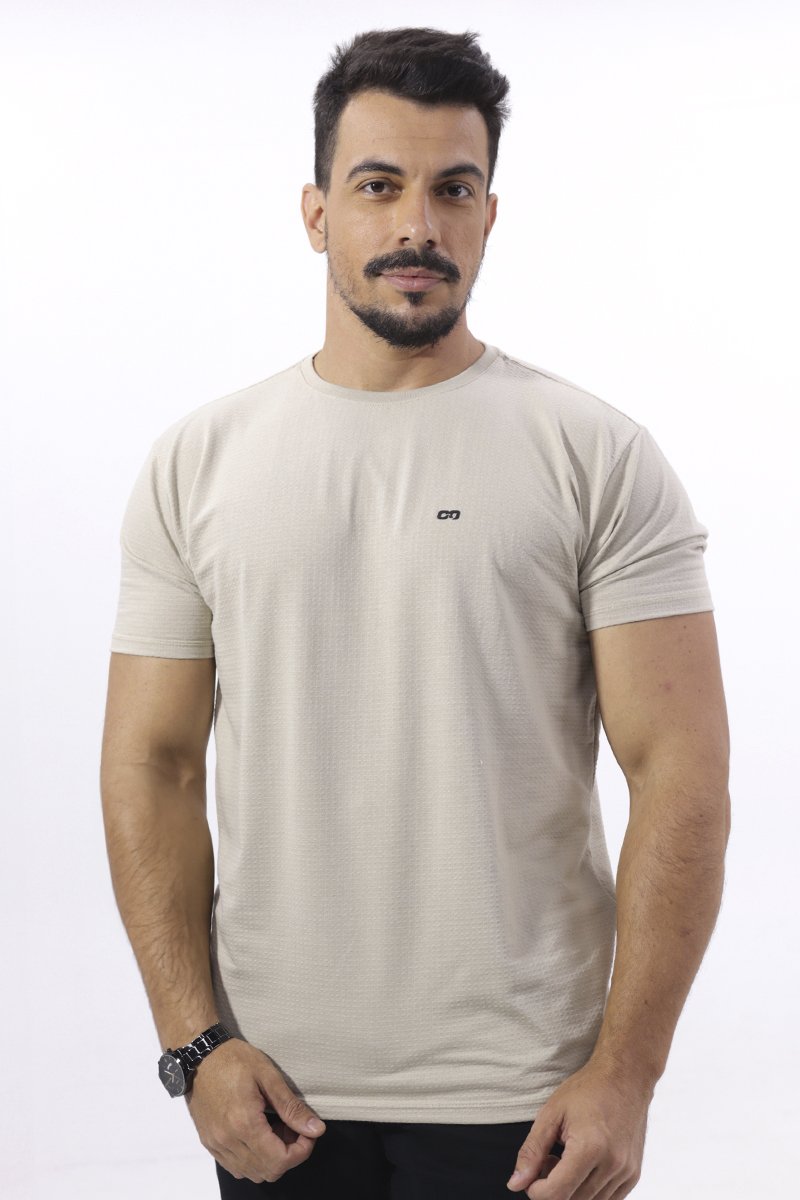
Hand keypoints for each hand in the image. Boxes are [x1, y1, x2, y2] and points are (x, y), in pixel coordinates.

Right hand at [185, 1038, 326, 1183]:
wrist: (199, 1055)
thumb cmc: (234, 1059)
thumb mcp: (268, 1076)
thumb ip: (291, 1107)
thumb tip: (316, 1129)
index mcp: (244, 1123)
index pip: (280, 1160)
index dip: (301, 1151)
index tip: (308, 1132)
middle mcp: (227, 1140)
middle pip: (267, 1172)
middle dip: (288, 1155)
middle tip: (293, 1128)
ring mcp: (216, 1144)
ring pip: (251, 1172)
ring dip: (270, 1158)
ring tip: (275, 1129)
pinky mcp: (209, 1143)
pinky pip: (235, 1166)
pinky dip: (252, 1159)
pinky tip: (258, 1134)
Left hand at [506, 1056, 651, 1198]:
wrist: (626, 1076)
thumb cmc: (588, 1089)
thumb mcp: (551, 1113)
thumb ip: (532, 1151)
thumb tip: (515, 1184)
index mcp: (590, 1148)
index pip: (556, 1195)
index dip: (536, 1191)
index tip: (532, 1175)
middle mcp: (612, 1165)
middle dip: (552, 1189)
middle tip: (548, 1160)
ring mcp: (626, 1173)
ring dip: (571, 1191)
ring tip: (565, 1159)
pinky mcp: (633, 1175)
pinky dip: (588, 1190)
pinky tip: (582, 1165)